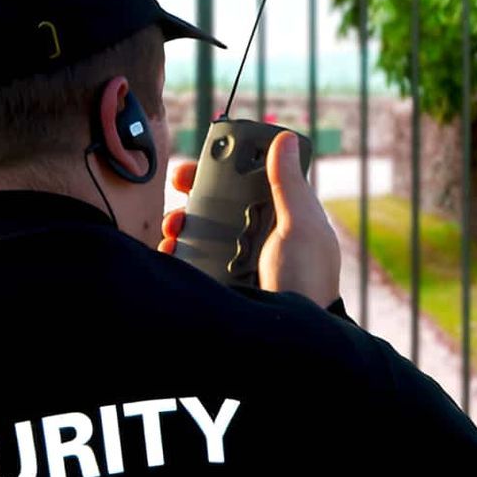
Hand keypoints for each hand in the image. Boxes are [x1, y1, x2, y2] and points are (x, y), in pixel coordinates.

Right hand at [160, 131, 341, 308]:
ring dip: (181, 222)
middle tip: (179, 188)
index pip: (249, 183)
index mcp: (282, 218)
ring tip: (174, 226)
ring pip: (200, 231)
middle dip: (195, 194)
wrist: (290, 337)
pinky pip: (191, 261)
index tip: (204, 161)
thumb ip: (289, 184)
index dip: (225, 169)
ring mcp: (236, 261)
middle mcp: (258, 237)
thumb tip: (284, 139)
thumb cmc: (307, 279)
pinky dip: (175, 252)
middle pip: (218, 204)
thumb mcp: (301, 227)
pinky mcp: (219, 282)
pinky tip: (168, 250)